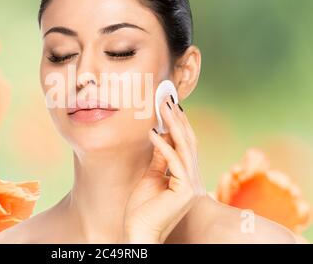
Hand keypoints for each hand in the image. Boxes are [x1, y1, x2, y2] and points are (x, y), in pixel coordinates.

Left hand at [123, 95, 205, 242]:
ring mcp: (190, 185)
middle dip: (177, 119)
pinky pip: (174, 162)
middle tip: (167, 98)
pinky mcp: (184, 191)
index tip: (170, 106)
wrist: (140, 232)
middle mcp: (192, 178)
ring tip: (163, 107)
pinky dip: (163, 146)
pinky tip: (152, 133)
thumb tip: (161, 137)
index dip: (179, 124)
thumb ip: (159, 159)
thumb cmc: (143, 208)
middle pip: (187, 142)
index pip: (185, 144)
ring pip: (184, 148)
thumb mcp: (151, 177)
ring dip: (173, 126)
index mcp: (185, 176)